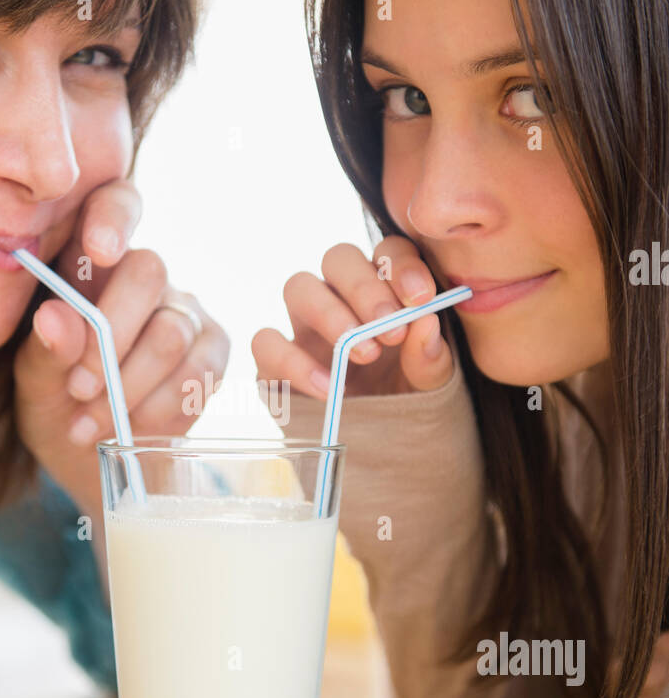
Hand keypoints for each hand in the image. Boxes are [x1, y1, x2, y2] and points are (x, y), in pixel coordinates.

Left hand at [13, 178, 229, 515]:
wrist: (92, 455)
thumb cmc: (54, 402)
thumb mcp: (33, 380)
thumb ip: (46, 350)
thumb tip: (54, 317)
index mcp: (91, 260)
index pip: (115, 204)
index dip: (113, 218)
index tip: (98, 251)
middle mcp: (144, 275)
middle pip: (148, 273)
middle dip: (112, 337)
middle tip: (78, 387)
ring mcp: (184, 310)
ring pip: (171, 333)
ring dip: (129, 386)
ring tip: (90, 422)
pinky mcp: (212, 351)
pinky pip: (198, 374)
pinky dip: (159, 409)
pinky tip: (128, 429)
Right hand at [251, 235, 453, 400]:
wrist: (376, 446)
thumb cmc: (404, 399)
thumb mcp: (429, 382)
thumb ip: (430, 355)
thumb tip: (425, 322)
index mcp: (383, 287)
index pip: (387, 252)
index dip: (401, 266)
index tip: (420, 298)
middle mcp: (339, 296)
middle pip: (338, 258)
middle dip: (364, 288)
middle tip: (390, 330)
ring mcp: (303, 326)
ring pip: (298, 286)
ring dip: (329, 314)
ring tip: (364, 355)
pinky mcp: (273, 361)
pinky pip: (266, 342)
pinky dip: (295, 362)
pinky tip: (330, 389)